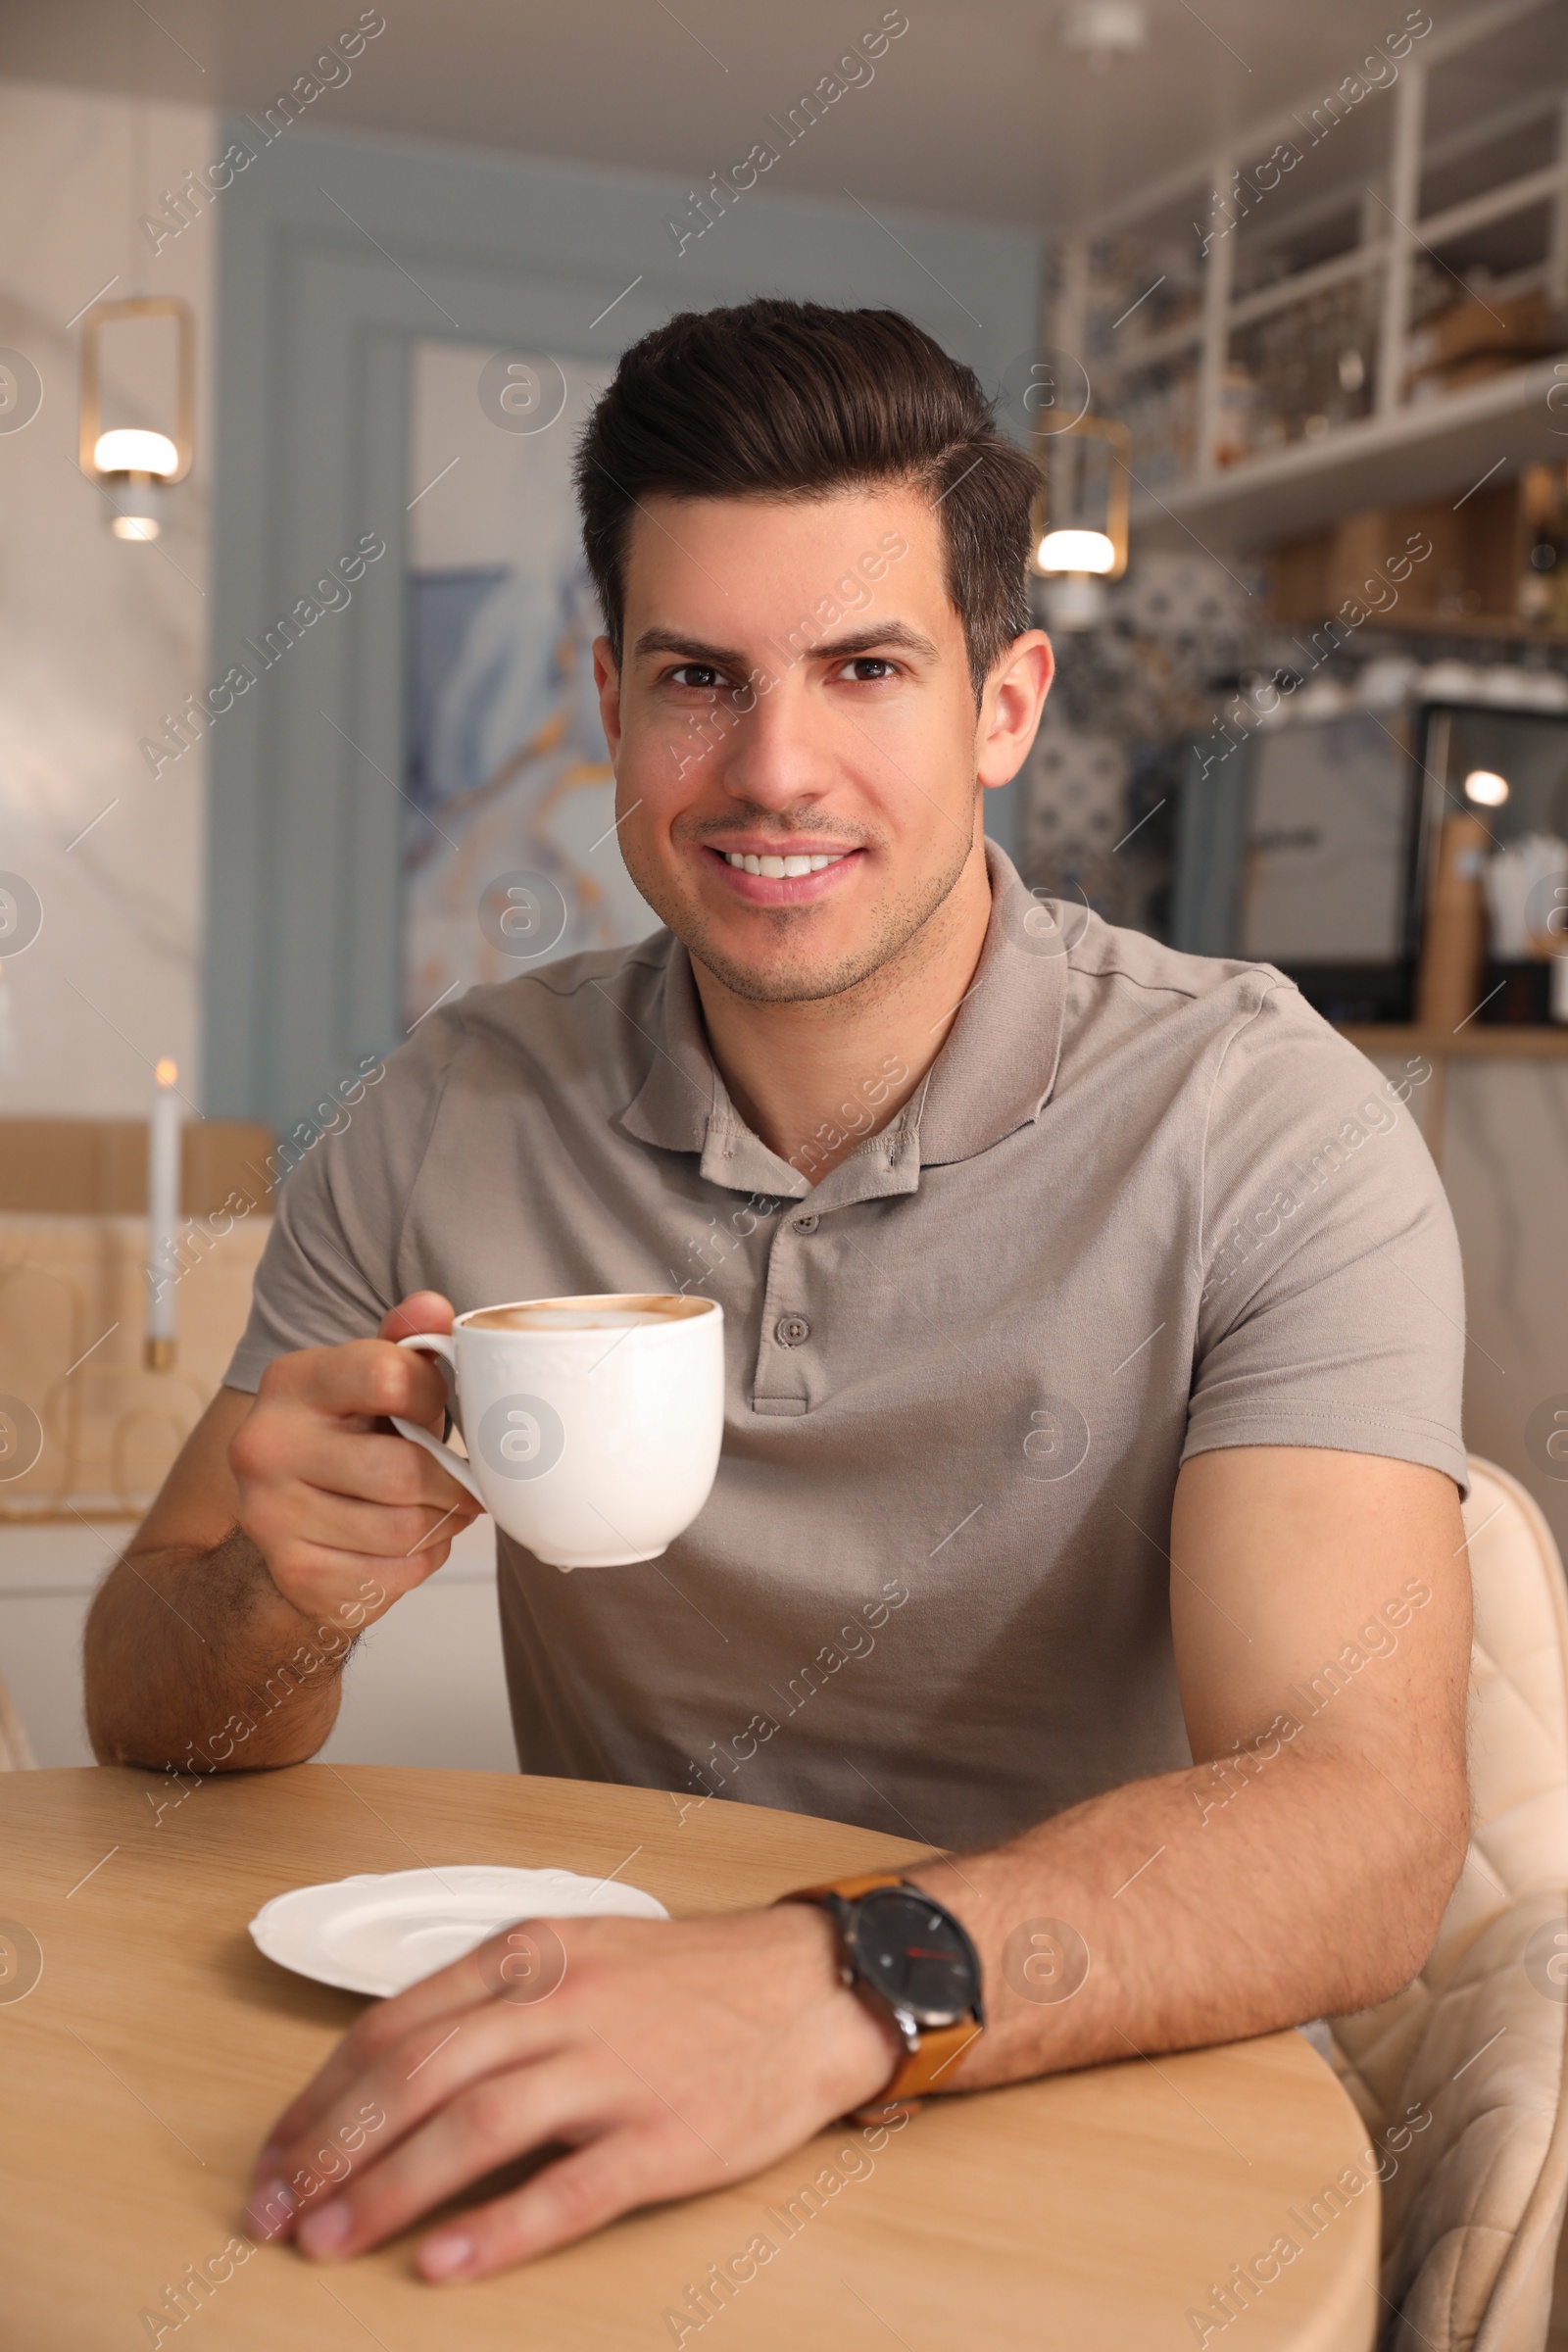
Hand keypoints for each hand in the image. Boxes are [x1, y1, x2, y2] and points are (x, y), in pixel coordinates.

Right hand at [228, 1290, 481, 1624]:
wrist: (284, 1517)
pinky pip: (394, 1574)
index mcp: (291, 1381)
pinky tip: (409, 1541)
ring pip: (405, 1528)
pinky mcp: (294, 1573)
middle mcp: (266, 1446)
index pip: (390, 1377)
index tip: (436, 1408)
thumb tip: (434, 1307)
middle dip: (451, 1481)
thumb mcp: (370, 1377)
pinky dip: (420, 1560)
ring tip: (437, 1507)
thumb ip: (407, 1339)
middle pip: (403, 1471)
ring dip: (441, 1522)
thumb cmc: (346, 1436)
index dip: (433, 1396)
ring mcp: (272, 1515)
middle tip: (463, 1481)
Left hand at [246, 1904, 900, 2280]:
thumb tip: (387, 2070)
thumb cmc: (687, 1983)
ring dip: (389, 2188)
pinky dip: (499, 2227)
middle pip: (416, 2074)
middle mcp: (562, 2004)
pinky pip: (568, 2188)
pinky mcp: (664, 2136)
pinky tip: (445, 2263)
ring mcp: (613, 2070)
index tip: (275, 2156)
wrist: (812, 1990)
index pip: (393, 2025)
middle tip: (277, 2212)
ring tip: (330, 2240)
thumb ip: (491, 2000)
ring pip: (474, 2124)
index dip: (319, 2098)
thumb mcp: (579, 1955)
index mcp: (531, 1954)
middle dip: (330, 2149)